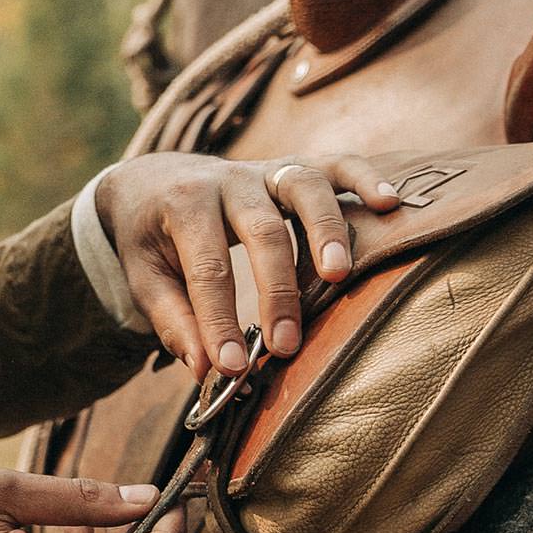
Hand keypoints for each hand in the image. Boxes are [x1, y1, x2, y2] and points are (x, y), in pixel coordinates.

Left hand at [93, 153, 402, 377]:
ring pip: (304, 187)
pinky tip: (388, 204)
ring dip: (325, 231)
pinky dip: (365, 178)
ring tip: (338, 276)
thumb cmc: (150, 236)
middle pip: (262, 230)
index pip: (207, 268)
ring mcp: (266, 169)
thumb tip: (206, 370)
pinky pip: (337, 163)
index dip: (219, 320)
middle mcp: (228, 180)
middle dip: (276, 291)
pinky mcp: (295, 166)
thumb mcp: (144, 276)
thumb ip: (173, 320)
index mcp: (182, 205)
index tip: (232, 367)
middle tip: (286, 345)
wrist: (152, 178)